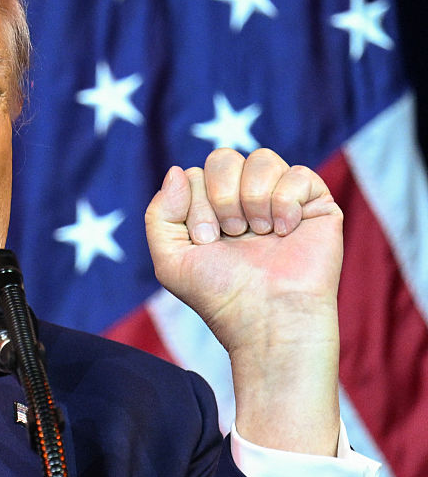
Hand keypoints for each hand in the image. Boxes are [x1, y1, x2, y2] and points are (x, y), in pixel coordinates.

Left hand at [145, 148, 341, 453]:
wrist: (267, 319)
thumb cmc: (220, 295)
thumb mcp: (170, 260)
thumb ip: (160, 213)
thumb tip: (179, 169)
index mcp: (211, 208)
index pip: (194, 174)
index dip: (195, 204)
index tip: (207, 241)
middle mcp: (245, 199)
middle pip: (224, 157)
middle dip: (221, 196)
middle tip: (231, 234)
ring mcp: (280, 199)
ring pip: (261, 158)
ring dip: (252, 198)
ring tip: (259, 234)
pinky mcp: (316, 205)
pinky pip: (298, 173)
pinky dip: (285, 202)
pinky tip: (285, 232)